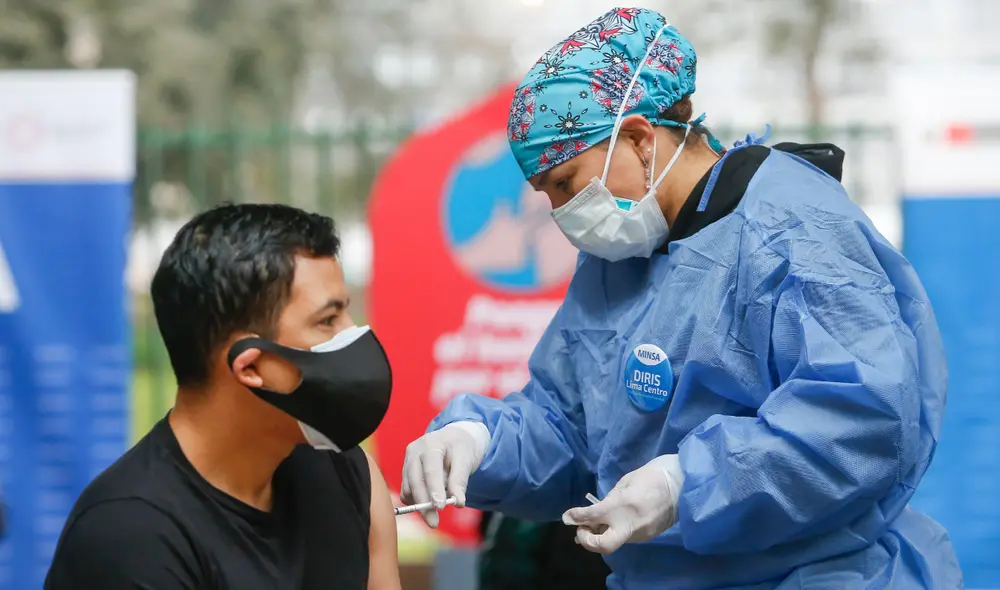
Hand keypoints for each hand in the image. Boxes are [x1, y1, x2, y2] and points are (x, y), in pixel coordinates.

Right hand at [401, 422, 488, 527]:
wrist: (452, 439)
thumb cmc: (460, 448)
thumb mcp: (466, 459)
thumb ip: (460, 480)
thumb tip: (457, 502)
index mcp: (431, 444)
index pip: (431, 469)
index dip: (434, 489)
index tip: (439, 507)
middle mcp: (414, 452)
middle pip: (415, 481)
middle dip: (424, 504)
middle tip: (434, 523)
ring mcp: (407, 462)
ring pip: (408, 488)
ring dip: (419, 505)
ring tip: (434, 516)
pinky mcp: (405, 473)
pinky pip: (406, 492)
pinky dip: (415, 501)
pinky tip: (427, 506)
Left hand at [562, 454, 683, 553]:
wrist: (682, 484)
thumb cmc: (652, 476)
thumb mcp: (626, 481)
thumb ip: (609, 499)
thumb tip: (594, 513)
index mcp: (625, 504)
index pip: (594, 515)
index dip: (577, 517)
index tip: (567, 517)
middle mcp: (632, 523)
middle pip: (604, 545)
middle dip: (587, 541)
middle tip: (581, 530)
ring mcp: (642, 533)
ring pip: (614, 542)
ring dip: (600, 535)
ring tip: (595, 524)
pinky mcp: (648, 537)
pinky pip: (625, 537)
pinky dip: (615, 532)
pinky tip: (613, 523)